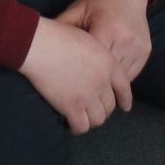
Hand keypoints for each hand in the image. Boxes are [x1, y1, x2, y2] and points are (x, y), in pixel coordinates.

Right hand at [18, 16, 120, 133]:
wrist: (39, 44)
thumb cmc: (57, 36)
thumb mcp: (87, 39)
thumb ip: (97, 56)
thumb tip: (93, 67)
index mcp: (108, 63)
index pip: (124, 87)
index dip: (125, 99)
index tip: (124, 107)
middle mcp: (102, 81)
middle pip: (109, 106)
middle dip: (103, 110)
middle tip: (92, 111)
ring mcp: (88, 95)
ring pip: (98, 119)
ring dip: (91, 121)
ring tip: (81, 118)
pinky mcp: (72, 106)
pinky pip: (81, 126)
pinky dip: (77, 128)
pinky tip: (70, 124)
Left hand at [56, 0, 151, 95]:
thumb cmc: (98, 2)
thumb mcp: (77, 10)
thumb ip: (62, 27)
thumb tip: (39, 42)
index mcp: (107, 30)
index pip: (92, 61)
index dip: (81, 75)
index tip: (70, 87)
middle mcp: (125, 41)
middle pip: (108, 73)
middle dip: (95, 86)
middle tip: (80, 99)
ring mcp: (138, 48)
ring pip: (122, 78)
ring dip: (109, 88)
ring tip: (94, 99)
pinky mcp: (145, 52)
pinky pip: (132, 73)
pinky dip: (120, 81)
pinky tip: (109, 87)